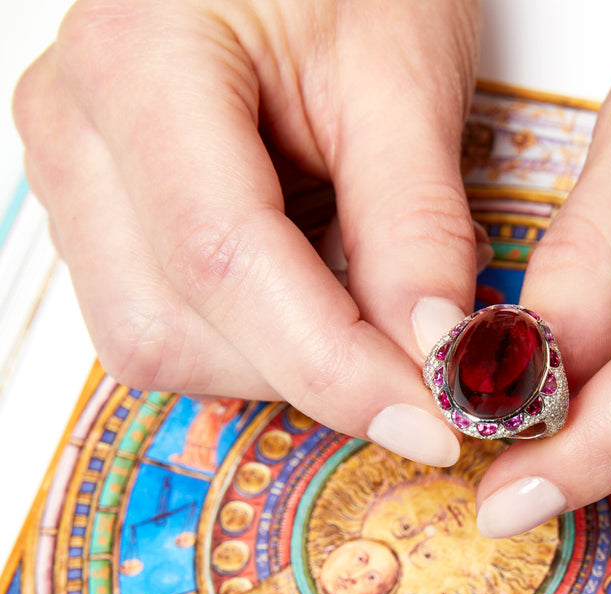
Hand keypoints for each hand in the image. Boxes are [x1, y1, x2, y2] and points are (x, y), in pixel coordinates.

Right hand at [14, 0, 482, 466]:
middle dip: (308, 371)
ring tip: (360, 299)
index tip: (433, 417)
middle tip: (416, 368)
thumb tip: (436, 356)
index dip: (336, 366)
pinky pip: (168, 327)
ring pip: (159, 345)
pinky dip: (258, 341)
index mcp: (140, 61)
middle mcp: (78, 127)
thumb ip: (416, 224)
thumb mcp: (406, 75)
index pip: (224, 262)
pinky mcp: (105, 217)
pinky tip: (314, 292)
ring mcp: (77, 177)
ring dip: (281, 362)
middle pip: (172, 328)